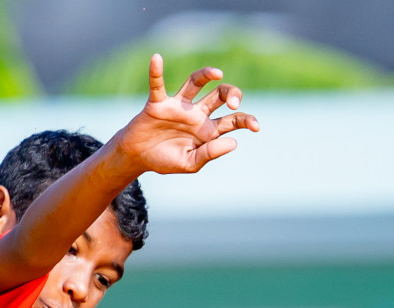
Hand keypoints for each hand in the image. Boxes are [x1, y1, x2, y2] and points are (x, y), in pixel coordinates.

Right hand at [113, 55, 259, 175]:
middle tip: (234, 104)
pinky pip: (158, 85)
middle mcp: (196, 113)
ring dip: (206, 75)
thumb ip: (210, 154)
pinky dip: (156, 72)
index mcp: (207, 130)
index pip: (233, 119)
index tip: (255, 126)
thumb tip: (233, 142)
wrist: (137, 158)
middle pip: (220, 95)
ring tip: (217, 74)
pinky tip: (157, 58)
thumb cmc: (165, 160)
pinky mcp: (158, 104)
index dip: (246, 120)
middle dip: (232, 94)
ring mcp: (178, 106)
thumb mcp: (189, 163)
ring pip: (195, 82)